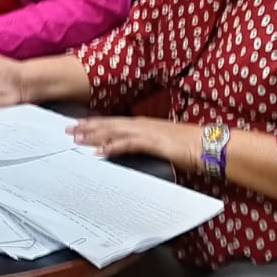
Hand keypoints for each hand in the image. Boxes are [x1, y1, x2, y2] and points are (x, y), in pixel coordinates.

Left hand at [67, 117, 201, 169]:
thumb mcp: (164, 146)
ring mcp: (148, 132)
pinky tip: (101, 151)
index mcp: (145, 125)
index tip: (78, 126)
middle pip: (109, 124)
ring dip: (95, 135)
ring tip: (77, 138)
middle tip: (67, 129)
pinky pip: (129, 144)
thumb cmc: (191, 146)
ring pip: (115, 131)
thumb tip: (135, 153)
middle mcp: (143, 125)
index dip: (95, 124)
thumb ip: (148, 147)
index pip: (114, 123)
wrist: (209, 145)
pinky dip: (114, 146)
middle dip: (87, 127)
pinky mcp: (154, 142)